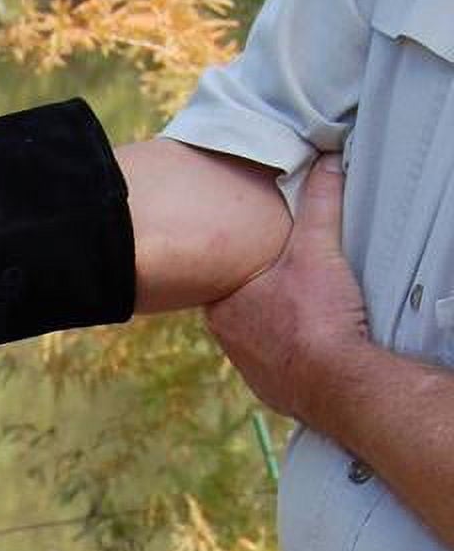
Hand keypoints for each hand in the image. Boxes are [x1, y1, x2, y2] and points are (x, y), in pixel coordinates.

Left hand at [204, 155, 371, 427]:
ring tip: (298, 306)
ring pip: (254, 335)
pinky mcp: (270, 388)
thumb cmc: (316, 315)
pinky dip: (288, 350)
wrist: (332, 380)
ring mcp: (247, 367)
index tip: (248, 250)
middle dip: (255, 291)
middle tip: (281, 274)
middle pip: (236, 305)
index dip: (232, 261)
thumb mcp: (317, 247)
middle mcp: (226, 340)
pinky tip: (307, 340)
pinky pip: (275, 361)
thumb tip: (324, 163)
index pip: (217, 277)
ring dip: (271, 322)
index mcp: (222, 306)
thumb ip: (318, 203)